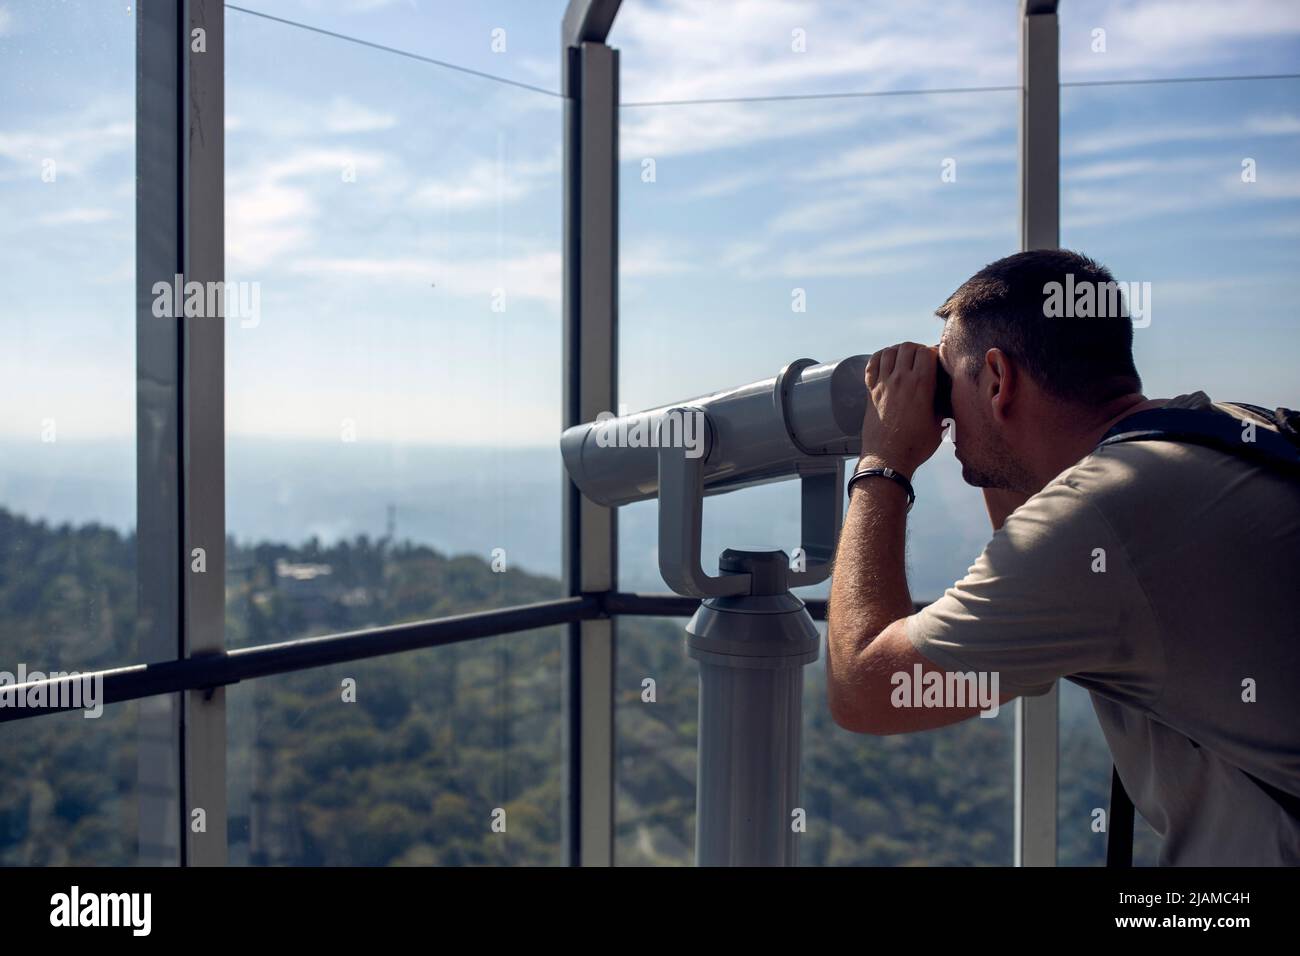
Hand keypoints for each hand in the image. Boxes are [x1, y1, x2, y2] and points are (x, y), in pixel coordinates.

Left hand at [859, 342, 943, 477]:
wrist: (888, 459)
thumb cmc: (916, 445)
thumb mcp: (940, 423)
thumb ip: (944, 402)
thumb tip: (948, 391)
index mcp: (920, 385)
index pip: (926, 352)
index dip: (933, 352)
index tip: (937, 360)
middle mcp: (900, 380)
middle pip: (907, 347)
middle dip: (917, 349)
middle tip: (921, 359)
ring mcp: (882, 384)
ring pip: (888, 352)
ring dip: (898, 351)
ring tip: (905, 359)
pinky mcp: (870, 392)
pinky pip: (871, 365)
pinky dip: (878, 358)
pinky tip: (886, 363)